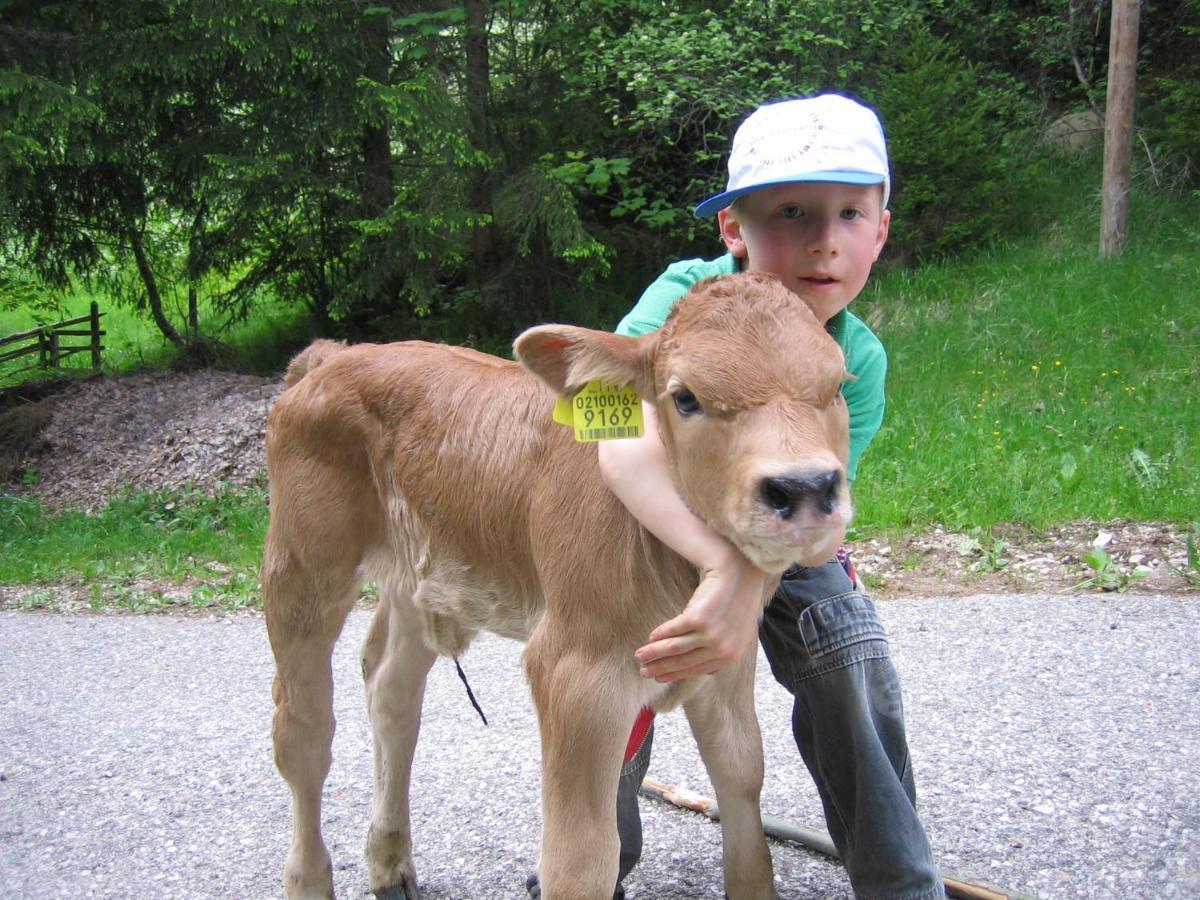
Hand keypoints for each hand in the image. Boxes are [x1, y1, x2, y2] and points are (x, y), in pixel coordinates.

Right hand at [634, 551, 766, 682]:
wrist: (740, 576)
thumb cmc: (739, 602)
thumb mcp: (738, 634)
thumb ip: (724, 653)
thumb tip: (708, 672)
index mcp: (730, 656)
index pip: (696, 669)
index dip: (675, 675)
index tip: (660, 678)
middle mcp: (720, 648)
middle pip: (683, 661)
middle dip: (660, 668)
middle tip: (644, 672)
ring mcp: (709, 634)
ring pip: (675, 648)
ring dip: (654, 653)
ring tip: (639, 656)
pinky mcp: (698, 618)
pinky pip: (673, 629)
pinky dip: (659, 635)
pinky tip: (650, 638)